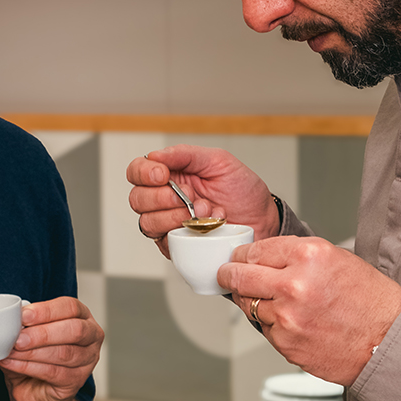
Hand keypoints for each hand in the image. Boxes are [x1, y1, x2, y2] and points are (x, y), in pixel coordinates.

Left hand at [0, 297, 103, 400]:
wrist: (34, 388)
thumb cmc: (36, 353)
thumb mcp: (31, 332)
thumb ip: (26, 323)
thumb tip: (14, 317)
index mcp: (82, 315)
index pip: (70, 307)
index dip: (47, 310)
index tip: (24, 315)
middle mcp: (91, 336)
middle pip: (74, 330)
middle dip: (43, 333)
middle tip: (19, 338)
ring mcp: (88, 360)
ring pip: (64, 353)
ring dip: (33, 352)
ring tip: (13, 351)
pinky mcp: (77, 381)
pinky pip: (54, 373)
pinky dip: (30, 367)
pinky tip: (14, 364)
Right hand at [126, 144, 278, 257]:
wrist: (264, 221)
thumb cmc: (242, 191)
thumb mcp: (218, 161)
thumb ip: (185, 154)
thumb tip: (156, 155)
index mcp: (170, 174)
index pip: (137, 171)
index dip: (143, 172)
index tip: (163, 174)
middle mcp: (164, 199)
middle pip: (137, 198)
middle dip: (161, 197)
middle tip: (189, 195)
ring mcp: (168, 224)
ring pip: (147, 222)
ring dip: (174, 216)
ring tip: (202, 211)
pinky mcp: (177, 246)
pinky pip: (164, 243)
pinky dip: (184, 233)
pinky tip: (205, 227)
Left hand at [220, 236, 400, 384]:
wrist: (391, 343)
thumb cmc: (369, 300)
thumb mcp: (334, 258)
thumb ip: (293, 254)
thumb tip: (260, 255)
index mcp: (307, 256)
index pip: (254, 250)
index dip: (242, 254)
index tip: (237, 258)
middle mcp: (293, 285)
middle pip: (239, 276)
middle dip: (228, 274)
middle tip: (226, 274)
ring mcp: (287, 317)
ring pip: (248, 304)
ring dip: (252, 301)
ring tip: (274, 301)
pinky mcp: (286, 344)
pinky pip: (264, 328)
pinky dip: (271, 324)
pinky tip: (292, 322)